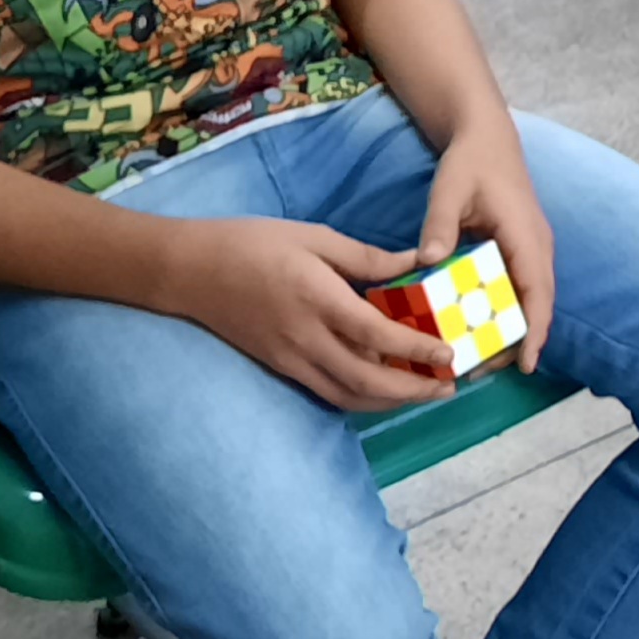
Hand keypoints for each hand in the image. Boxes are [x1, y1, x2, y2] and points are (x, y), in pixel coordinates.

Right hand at [165, 215, 460, 409]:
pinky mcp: (279, 366)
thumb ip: (366, 256)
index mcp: (317, 299)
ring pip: (347, 395)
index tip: (449, 354)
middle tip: (448, 387)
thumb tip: (414, 262)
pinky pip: (326, 390)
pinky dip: (359, 396)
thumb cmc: (253, 243)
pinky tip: (382, 387)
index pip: (376, 335)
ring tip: (424, 392)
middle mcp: (305, 338)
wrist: (189, 271)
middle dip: (412, 390)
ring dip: (389, 401)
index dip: (415, 350)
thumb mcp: (315, 236)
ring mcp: (289, 359)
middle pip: (366, 380)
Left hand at [412, 118, 556, 373]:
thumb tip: (428, 262)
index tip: (527, 365)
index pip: (537, 291)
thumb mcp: (450, 189)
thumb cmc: (471, 162)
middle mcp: (537, 247)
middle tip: (481, 371)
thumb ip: (439, 225)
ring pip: (530, 299)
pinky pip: (519, 288)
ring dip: (511, 329)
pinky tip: (478, 327)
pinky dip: (505, 311)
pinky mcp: (520, 250)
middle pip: (537, 304)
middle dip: (517, 341)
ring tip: (478, 359)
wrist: (487, 137)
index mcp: (525, 236)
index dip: (535, 330)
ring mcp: (531, 249)